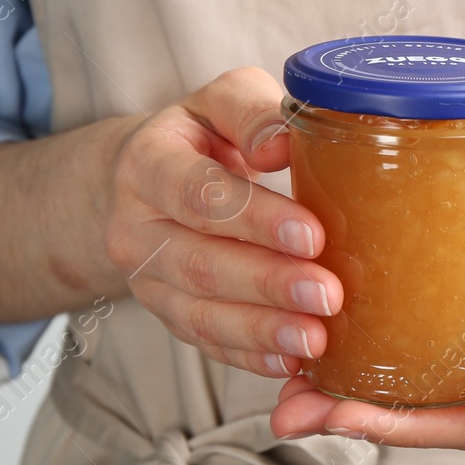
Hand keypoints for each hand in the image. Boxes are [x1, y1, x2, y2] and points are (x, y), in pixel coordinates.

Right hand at [105, 68, 343, 379]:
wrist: (140, 180)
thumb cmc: (200, 136)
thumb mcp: (219, 102)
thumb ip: (252, 112)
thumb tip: (284, 143)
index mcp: (148, 163)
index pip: (200, 194)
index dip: (255, 217)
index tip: (312, 234)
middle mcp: (136, 227)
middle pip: (201, 263)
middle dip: (268, 283)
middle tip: (328, 294)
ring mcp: (146, 279)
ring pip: (200, 313)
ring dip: (262, 329)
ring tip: (316, 338)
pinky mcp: (166, 313)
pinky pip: (205, 342)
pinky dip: (248, 356)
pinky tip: (290, 362)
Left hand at [270, 157, 464, 448]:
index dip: (404, 428)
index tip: (340, 415)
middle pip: (439, 412)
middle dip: (363, 414)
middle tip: (289, 406)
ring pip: (430, 379)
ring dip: (364, 382)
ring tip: (294, 375)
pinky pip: (436, 336)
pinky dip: (388, 340)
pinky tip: (343, 325)